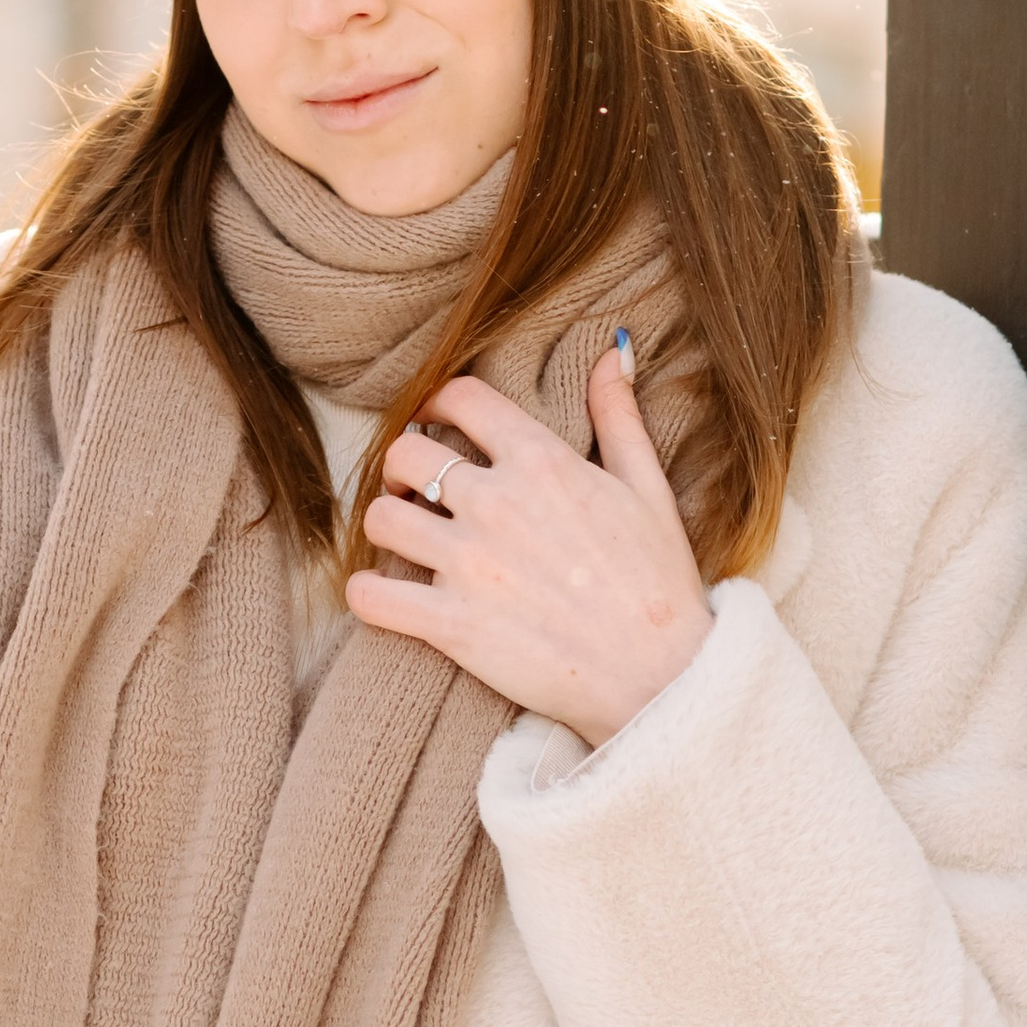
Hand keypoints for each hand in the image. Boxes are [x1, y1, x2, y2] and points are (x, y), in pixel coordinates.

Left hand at [346, 347, 711, 749]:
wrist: (660, 676)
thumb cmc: (659, 583)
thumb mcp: (647, 487)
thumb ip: (619, 416)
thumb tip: (612, 350)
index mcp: (541, 462)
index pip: (460, 399)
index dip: (438, 402)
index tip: (436, 419)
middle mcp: (495, 503)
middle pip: (404, 453)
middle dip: (403, 465)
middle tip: (417, 488)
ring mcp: (468, 564)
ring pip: (380, 519)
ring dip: (386, 524)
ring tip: (407, 538)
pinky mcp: (451, 624)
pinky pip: (370, 597)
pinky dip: (366, 594)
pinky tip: (386, 594)